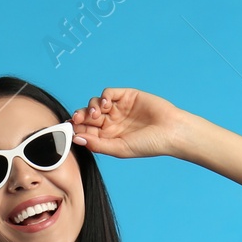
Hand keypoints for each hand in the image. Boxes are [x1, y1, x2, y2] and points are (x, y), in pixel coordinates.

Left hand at [70, 87, 189, 158]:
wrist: (171, 131)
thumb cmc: (148, 144)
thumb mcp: (119, 148)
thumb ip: (97, 144)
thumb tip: (76, 139)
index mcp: (108, 136)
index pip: (87, 130)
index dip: (77, 129)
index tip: (69, 130)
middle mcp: (112, 122)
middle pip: (88, 116)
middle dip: (80, 117)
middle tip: (77, 119)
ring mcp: (119, 108)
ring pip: (95, 103)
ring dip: (91, 107)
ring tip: (97, 115)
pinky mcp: (126, 95)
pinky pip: (109, 93)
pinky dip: (103, 97)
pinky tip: (106, 105)